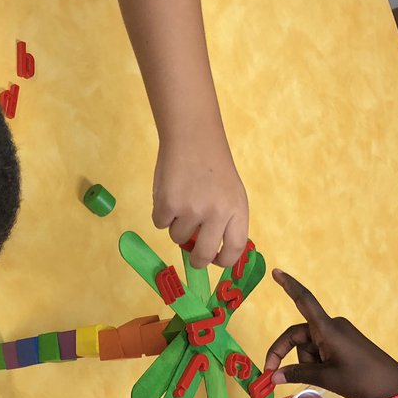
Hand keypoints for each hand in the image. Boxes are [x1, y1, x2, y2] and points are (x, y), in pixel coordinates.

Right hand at [153, 137, 248, 268]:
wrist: (192, 137)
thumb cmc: (212, 166)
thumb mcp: (230, 193)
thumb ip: (225, 221)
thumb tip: (210, 252)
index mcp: (237, 209)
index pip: (235, 249)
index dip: (223, 260)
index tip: (215, 260)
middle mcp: (217, 213)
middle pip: (203, 255)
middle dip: (196, 259)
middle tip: (192, 255)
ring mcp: (191, 210)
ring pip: (178, 238)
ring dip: (176, 226)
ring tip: (181, 201)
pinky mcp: (168, 205)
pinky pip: (160, 224)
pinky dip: (162, 213)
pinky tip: (169, 194)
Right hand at [264, 269, 397, 397]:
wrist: (390, 387)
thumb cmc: (361, 378)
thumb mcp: (326, 378)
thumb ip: (297, 374)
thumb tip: (274, 376)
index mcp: (327, 329)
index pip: (304, 301)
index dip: (289, 286)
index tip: (276, 271)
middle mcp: (330, 327)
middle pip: (296, 336)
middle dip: (284, 354)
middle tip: (272, 375)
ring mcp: (336, 335)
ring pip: (306, 347)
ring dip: (306, 364)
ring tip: (324, 377)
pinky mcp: (340, 344)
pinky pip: (317, 350)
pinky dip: (314, 364)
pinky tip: (327, 375)